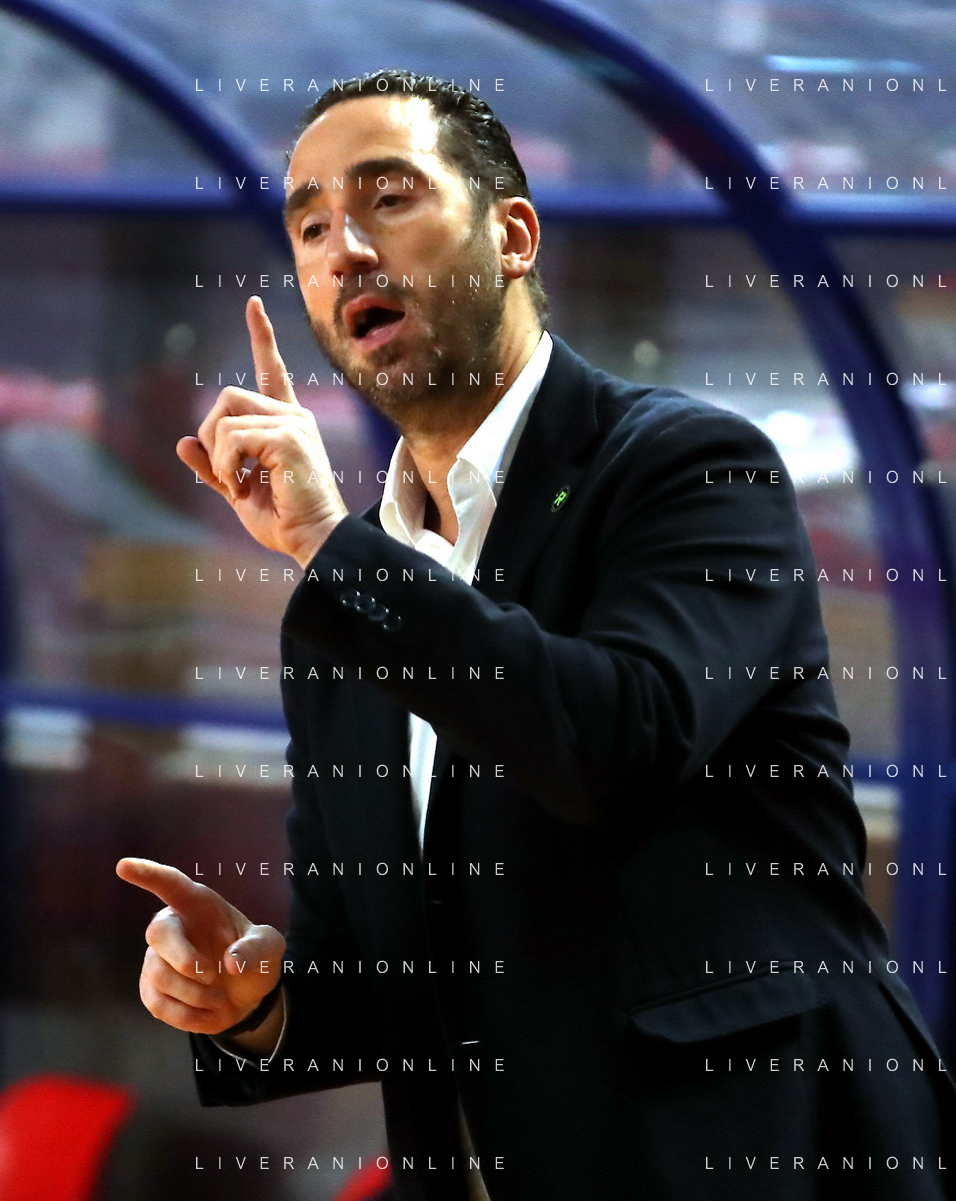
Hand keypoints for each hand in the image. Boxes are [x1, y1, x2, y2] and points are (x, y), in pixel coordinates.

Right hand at [116, 857, 285, 1036]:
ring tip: (220, 999)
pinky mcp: (151, 989)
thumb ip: (257, 949)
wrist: (245, 995)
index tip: (123, 866)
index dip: (148, 874)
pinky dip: (188, 1015)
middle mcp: (173, 926)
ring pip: (159, 974)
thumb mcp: (269, 948)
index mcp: (199, 904)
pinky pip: (159, 1004)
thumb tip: (230, 963)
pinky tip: (208, 1013)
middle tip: (211, 976)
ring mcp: (157, 958)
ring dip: (195, 994)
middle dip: (183, 959)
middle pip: (158, 934)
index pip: (170, 884)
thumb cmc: (253, 958)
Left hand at [177, 296, 347, 566]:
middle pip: (228, 396)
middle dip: (211, 434)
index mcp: (285, 422)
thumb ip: (213, 466)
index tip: (253, 304)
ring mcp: (293, 423)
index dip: (261, 335)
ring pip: (225, 417)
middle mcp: (293, 415)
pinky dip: (226, 466)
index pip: (271, 369)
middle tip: (226, 472)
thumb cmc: (282, 519)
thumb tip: (182, 443)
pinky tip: (243, 487)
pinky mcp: (289, 437)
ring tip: (238, 485)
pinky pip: (233, 438)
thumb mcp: (237, 489)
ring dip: (219, 456)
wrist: (311, 540)